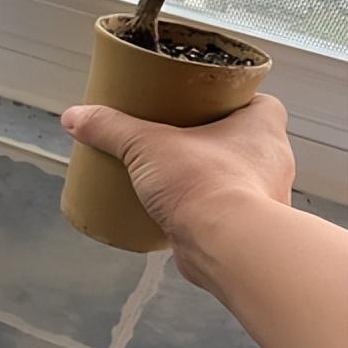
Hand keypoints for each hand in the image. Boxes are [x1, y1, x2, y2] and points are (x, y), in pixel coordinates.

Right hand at [60, 94, 294, 265]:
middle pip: (240, 139)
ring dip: (207, 176)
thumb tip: (76, 117)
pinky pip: (225, 210)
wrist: (227, 247)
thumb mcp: (146, 145)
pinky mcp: (247, 228)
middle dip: (208, 140)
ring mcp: (263, 196)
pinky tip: (178, 210)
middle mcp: (271, 160)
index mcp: (262, 127)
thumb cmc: (208, 186)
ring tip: (171, 176)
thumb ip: (111, 128)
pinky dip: (205, 209)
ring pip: (234, 176)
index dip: (230, 99)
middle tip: (175, 137)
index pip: (256, 101)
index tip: (202, 101)